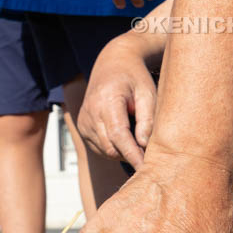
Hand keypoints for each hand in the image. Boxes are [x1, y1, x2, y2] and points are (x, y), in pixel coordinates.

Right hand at [77, 32, 157, 167]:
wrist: (112, 64)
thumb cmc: (134, 78)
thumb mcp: (148, 92)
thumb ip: (147, 120)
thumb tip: (144, 146)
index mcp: (106, 101)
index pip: (118, 135)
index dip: (132, 154)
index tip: (144, 168)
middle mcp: (90, 113)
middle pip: (111, 147)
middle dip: (130, 155)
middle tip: (151, 157)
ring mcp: (83, 122)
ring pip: (106, 151)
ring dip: (123, 152)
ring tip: (138, 137)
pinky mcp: (82, 128)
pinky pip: (100, 148)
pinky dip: (114, 148)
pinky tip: (126, 136)